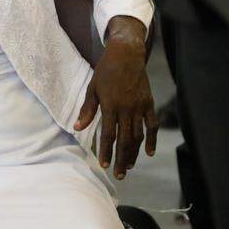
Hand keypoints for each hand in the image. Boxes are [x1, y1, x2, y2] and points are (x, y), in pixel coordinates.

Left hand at [74, 16, 156, 179]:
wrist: (126, 53)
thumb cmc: (106, 70)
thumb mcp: (92, 88)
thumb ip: (87, 110)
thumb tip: (77, 128)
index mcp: (110, 105)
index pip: (108, 134)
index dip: (106, 151)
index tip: (103, 165)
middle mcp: (126, 108)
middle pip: (124, 140)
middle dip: (121, 159)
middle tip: (118, 175)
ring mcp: (139, 106)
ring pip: (138, 135)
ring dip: (134, 153)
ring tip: (128, 166)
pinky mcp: (149, 103)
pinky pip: (152, 125)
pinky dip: (151, 139)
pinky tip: (149, 152)